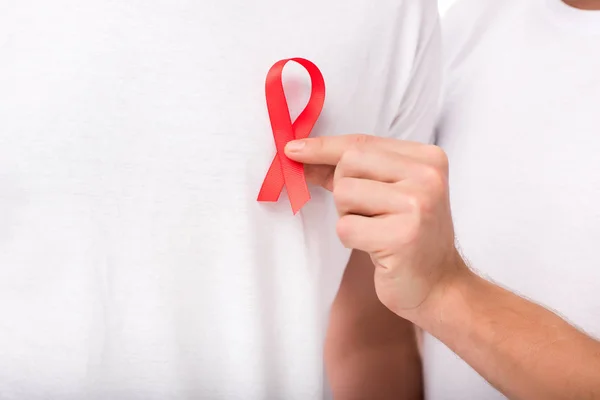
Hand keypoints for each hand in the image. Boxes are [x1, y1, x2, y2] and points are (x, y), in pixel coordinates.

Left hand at [285, 135, 466, 320]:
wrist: (439, 284)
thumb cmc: (406, 235)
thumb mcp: (385, 192)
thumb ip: (348, 171)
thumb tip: (300, 155)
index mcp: (427, 158)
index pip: (362, 142)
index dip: (323, 147)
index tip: (293, 149)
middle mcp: (427, 176)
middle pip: (349, 162)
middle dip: (343, 189)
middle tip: (368, 213)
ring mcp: (417, 205)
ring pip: (344, 193)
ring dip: (348, 216)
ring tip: (376, 230)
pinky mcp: (402, 236)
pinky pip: (346, 227)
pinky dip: (352, 239)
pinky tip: (377, 248)